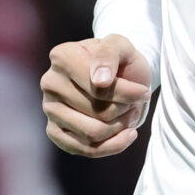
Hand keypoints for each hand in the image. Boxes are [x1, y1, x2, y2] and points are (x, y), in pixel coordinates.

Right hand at [40, 34, 151, 157]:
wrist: (117, 77)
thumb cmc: (118, 61)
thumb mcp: (121, 46)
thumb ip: (110, 53)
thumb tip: (99, 81)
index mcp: (62, 56)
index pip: (98, 87)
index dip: (127, 93)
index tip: (144, 92)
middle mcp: (50, 82)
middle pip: (97, 111)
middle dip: (125, 110)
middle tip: (136, 103)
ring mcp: (50, 108)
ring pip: (92, 133)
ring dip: (121, 127)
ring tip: (130, 115)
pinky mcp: (54, 132)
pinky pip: (86, 149)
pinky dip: (114, 145)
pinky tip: (128, 134)